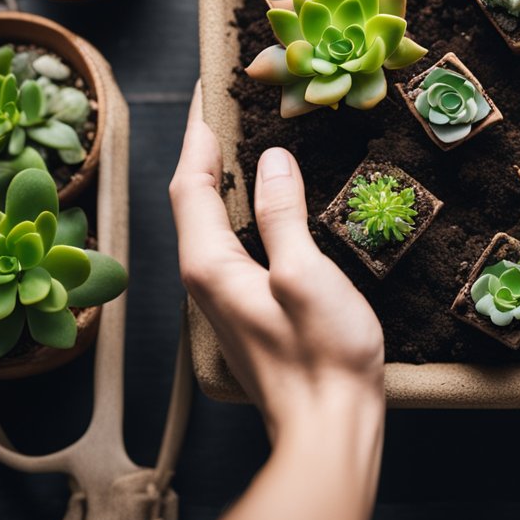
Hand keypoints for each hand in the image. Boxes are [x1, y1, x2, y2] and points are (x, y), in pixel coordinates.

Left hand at [169, 84, 383, 442]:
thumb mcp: (304, 273)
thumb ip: (282, 214)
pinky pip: (237, 244)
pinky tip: (270, 206)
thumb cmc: (321, 355)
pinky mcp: (252, 311)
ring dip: (225, 181)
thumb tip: (272, 160)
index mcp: (210, 265)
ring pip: (214, 224)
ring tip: (245, 145)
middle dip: (206, 153)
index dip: (198, 136)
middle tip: (227, 109)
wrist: (329, 426)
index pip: (191, 185)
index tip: (208, 92)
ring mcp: (228, 299)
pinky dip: (246, 211)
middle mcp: (208, 280)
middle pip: (194, 201)